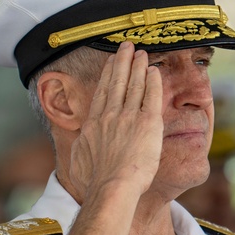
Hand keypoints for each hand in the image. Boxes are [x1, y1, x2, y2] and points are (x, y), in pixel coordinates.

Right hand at [68, 40, 163, 200]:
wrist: (112, 187)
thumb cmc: (95, 182)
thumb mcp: (79, 162)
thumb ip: (82, 148)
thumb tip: (81, 145)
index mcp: (94, 124)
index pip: (103, 93)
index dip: (108, 75)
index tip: (111, 63)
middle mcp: (110, 115)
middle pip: (118, 83)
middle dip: (123, 62)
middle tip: (127, 47)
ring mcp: (129, 118)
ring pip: (134, 85)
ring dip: (138, 67)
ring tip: (141, 53)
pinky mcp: (148, 123)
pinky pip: (151, 97)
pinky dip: (153, 82)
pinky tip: (155, 71)